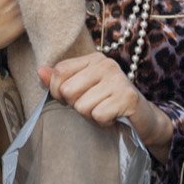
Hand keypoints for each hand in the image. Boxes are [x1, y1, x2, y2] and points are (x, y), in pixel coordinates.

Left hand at [42, 53, 174, 154]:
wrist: (143, 121)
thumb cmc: (108, 105)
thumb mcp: (83, 91)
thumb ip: (60, 81)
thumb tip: (39, 71)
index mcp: (93, 60)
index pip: (59, 71)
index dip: (57, 91)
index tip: (71, 100)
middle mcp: (106, 65)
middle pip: (68, 90)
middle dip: (76, 106)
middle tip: (93, 107)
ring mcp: (118, 80)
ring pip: (82, 106)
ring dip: (91, 116)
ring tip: (104, 112)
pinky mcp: (127, 97)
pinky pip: (98, 115)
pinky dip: (103, 123)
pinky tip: (113, 118)